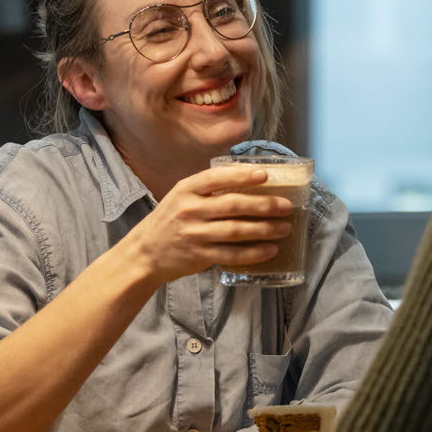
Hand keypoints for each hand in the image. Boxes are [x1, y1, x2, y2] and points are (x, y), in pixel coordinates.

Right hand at [119, 165, 294, 287]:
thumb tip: (252, 180)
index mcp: (186, 189)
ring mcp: (194, 234)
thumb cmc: (171, 219)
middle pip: (234, 205)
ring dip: (265, 229)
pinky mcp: (199, 256)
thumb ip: (209, 188)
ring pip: (237, 230)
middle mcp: (190, 210)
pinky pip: (233, 254)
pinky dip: (254, 253)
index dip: (243, 176)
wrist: (144, 253)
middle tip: (287, 206)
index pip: (217, 177)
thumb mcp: (182, 196)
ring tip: (285, 228)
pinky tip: (270, 249)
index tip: (266, 175)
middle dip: (265, 205)